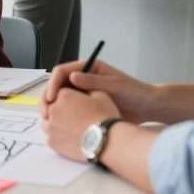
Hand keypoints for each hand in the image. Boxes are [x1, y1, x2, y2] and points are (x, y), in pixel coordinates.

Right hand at [41, 59, 157, 123]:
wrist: (148, 107)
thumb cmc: (134, 92)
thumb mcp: (114, 85)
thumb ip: (93, 81)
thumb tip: (72, 77)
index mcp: (88, 68)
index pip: (62, 72)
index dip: (53, 84)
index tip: (52, 98)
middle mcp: (82, 78)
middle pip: (57, 85)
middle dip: (49, 97)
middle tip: (45, 111)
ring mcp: (83, 92)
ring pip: (60, 98)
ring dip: (53, 108)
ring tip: (49, 120)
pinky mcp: (85, 106)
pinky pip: (69, 109)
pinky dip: (62, 115)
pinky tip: (60, 125)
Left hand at [41, 88, 119, 161]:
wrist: (107, 141)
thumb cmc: (105, 118)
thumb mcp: (101, 95)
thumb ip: (87, 89)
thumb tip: (82, 88)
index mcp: (64, 95)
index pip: (60, 93)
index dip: (68, 98)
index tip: (76, 104)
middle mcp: (53, 109)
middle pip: (51, 107)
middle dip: (60, 110)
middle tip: (72, 117)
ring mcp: (50, 126)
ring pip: (47, 122)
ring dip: (56, 123)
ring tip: (70, 127)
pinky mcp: (52, 142)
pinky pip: (50, 137)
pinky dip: (57, 137)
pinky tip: (68, 138)